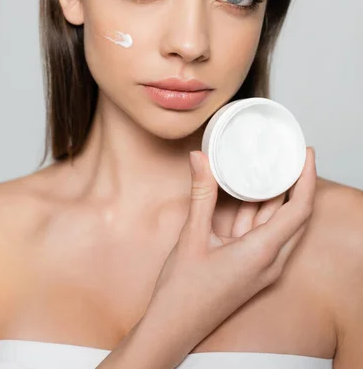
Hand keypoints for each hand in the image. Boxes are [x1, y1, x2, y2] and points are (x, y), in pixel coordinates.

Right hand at [143, 147, 315, 350]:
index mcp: (262, 253)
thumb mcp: (192, 236)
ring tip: (273, 165)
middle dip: (299, 183)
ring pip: (279, 223)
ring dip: (278, 195)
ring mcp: (262, 265)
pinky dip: (260, 209)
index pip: (299, 210)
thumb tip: (200, 157)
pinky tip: (251, 192)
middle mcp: (270, 260)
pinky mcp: (252, 267)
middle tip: (292, 154)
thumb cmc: (183, 290)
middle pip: (297, 215)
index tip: (306, 154)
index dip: (308, 179)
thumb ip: (201, 194)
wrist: (174, 327)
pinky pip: (263, 232)